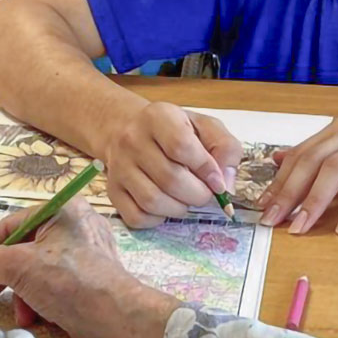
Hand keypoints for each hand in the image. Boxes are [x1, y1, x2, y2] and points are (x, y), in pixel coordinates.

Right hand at [0, 199, 178, 337]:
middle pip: (23, 248)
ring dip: (21, 294)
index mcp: (63, 210)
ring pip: (36, 269)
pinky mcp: (89, 276)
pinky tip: (35, 318)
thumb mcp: (22, 267)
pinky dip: (40, 299)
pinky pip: (54, 283)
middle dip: (2, 276)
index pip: (12, 224)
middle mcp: (76, 225)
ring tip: (19, 314)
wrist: (118, 317)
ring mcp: (85, 252)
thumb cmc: (71, 282)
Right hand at [104, 101, 243, 227]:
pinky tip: (166, 206)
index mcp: (158, 117)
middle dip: (198, 194)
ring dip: (179, 208)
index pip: (181, 147)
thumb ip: (225, 149)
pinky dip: (158, 219)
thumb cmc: (175, 130)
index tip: (218, 182)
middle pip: (170, 179)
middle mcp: (132, 140)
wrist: (128, 130)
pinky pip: (136, 217)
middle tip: (205, 194)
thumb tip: (225, 186)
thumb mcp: (206, 127)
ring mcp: (118, 167)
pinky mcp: (112, 190)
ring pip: (152, 201)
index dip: (205, 169)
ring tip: (187, 199)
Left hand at [258, 113, 337, 234]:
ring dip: (314, 200)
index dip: (279, 181)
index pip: (301, 154)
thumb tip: (279, 158)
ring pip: (335, 170)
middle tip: (272, 220)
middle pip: (311, 161)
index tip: (262, 206)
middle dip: (287, 192)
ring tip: (300, 227)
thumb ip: (323, 151)